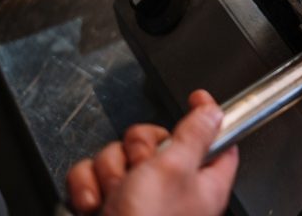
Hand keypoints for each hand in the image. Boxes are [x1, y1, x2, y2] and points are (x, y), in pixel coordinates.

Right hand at [66, 90, 237, 215]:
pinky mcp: (106, 204)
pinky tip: (96, 206)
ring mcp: (137, 196)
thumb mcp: (175, 168)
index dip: (204, 115)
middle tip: (140, 167)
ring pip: (117, 155)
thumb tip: (214, 110)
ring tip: (116, 196)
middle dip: (137, 150)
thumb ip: (195, 133)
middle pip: (154, 140)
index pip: (213, 139)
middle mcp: (171, 187)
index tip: (196, 97)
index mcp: (202, 180)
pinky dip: (88, 188)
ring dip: (110, 172)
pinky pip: (91, 175)